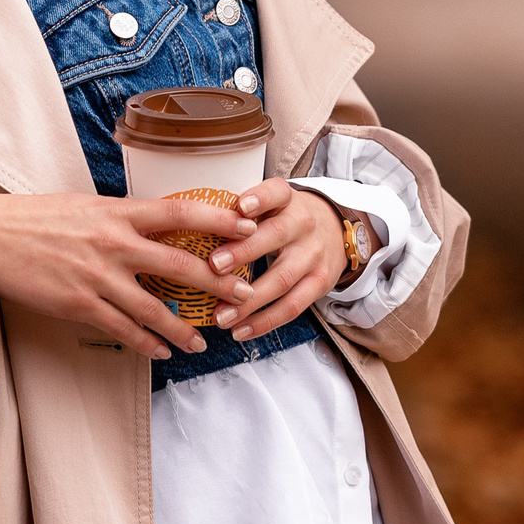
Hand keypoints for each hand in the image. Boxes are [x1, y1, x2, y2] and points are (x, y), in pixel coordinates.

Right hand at [0, 170, 258, 363]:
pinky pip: (121, 328)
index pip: (180, 212)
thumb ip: (118, 216)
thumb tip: (149, 224)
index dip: (218, 222)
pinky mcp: (76, 303)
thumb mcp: (81, 206)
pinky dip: (145, 342)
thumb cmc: (31, 216)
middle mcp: (113, 241)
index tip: (248, 230)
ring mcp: (96, 275)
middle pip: (181, 263)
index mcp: (116, 211)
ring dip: (185, 327)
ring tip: (204, 342)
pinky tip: (160, 352)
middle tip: (247, 296)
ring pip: (155, 306)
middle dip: (220, 283)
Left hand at [207, 179, 345, 340]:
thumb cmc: (287, 218)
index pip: (276, 192)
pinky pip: (292, 306)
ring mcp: (313, 255)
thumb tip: (186, 227)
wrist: (337, 231)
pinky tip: (240, 330)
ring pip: (282, 279)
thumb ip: (240, 213)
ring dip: (249, 301)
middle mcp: (303, 223)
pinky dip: (264, 322)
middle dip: (244, 252)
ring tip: (220, 316)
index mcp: (287, 199)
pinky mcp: (320, 282)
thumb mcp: (272, 204)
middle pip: (276, 236)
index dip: (260, 199)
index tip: (240, 207)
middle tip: (214, 265)